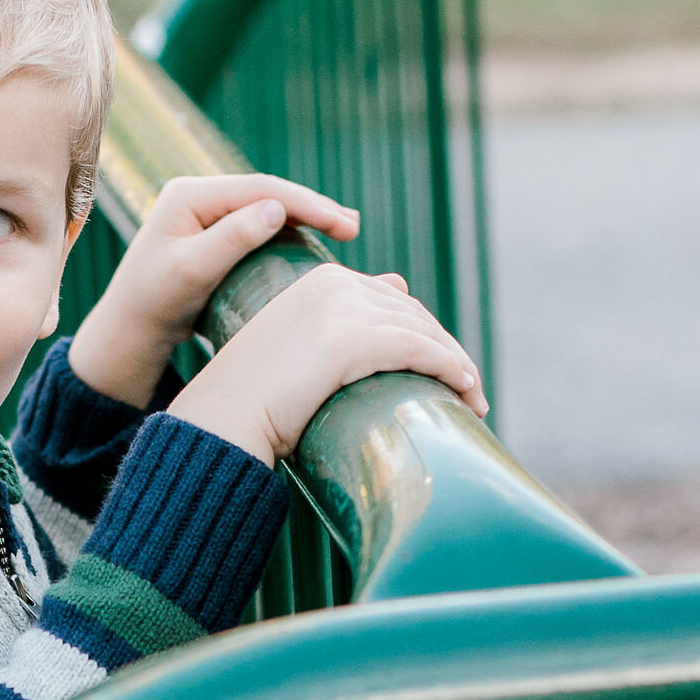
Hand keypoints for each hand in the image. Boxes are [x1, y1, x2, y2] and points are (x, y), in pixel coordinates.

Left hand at [65, 171, 361, 410]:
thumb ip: (232, 239)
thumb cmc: (153, 303)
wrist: (130, 329)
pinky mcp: (215, 234)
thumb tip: (276, 209)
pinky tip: (317, 244)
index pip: (259, 189)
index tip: (341, 222)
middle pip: (268, 194)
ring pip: (268, 209)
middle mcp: (199, 196)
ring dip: (307, 218)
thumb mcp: (191, 272)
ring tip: (346, 230)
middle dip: (313, 208)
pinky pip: (261, 226)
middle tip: (353, 226)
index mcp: (189, 194)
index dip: (305, 203)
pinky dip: (291, 233)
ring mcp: (207, 214)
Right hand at [167, 266, 486, 468]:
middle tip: (469, 389)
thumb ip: (339, 325)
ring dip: (457, 365)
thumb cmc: (255, 398)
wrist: (224, 418)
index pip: (392, 300)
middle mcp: (334, 284)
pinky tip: (465, 390)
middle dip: (446, 349)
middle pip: (413, 313)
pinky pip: (418, 349)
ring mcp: (342, 308)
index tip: (445, 367)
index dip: (425, 333)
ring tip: (474, 400)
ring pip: (423, 331)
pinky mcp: (351, 338)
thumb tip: (397, 288)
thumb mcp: (299, 349)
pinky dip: (449, 368)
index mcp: (320, 281)